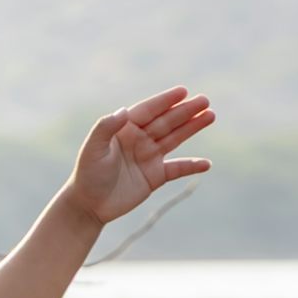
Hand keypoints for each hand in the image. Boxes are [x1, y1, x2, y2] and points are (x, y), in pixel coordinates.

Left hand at [65, 87, 213, 224]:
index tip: (183, 91)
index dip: (165, 101)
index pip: (149, 111)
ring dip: (192, 128)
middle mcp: (139, 139)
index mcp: (124, 129)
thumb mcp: (93, 149)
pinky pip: (177, 169)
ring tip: (210, 116)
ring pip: (175, 139)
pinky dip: (192, 166)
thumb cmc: (87, 174)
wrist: (88, 205)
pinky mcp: (155, 177)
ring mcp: (149, 157)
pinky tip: (206, 163)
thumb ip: (106, 128)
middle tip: (205, 101)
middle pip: (167, 122)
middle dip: (186, 111)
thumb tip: (124, 111)